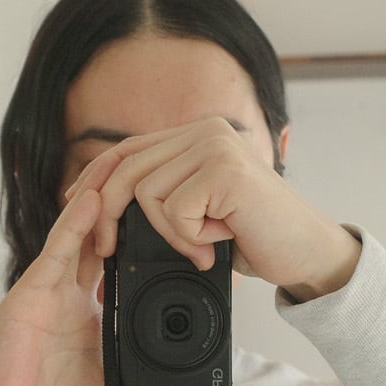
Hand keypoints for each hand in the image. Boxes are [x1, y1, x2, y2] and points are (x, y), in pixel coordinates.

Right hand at [0, 185, 229, 385]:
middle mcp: (79, 301)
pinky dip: (76, 223)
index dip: (155, 251)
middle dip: (131, 213)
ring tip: (132, 167)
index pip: (132, 275)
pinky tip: (96, 199)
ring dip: (105, 200)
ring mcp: (55, 292)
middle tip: (162, 183)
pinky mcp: (34, 291)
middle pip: (109, 243)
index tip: (188, 233)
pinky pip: (58, 249)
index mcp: (101, 324)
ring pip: (84, 235)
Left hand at [62, 117, 359, 297]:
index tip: (76, 206)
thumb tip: (103, 202)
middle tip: (112, 251)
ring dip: (169, 233)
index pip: (128, 148)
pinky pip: (173, 210)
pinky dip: (188, 238)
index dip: (95, 178)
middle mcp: (206, 131)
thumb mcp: (203, 211)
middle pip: (126, 168)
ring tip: (203, 245)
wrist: (309, 254)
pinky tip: (220, 242)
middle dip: (110, 215)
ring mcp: (216, 146)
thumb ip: (167, 195)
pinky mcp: (224, 170)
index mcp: (198, 135)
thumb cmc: (257, 237)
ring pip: (146, 193)